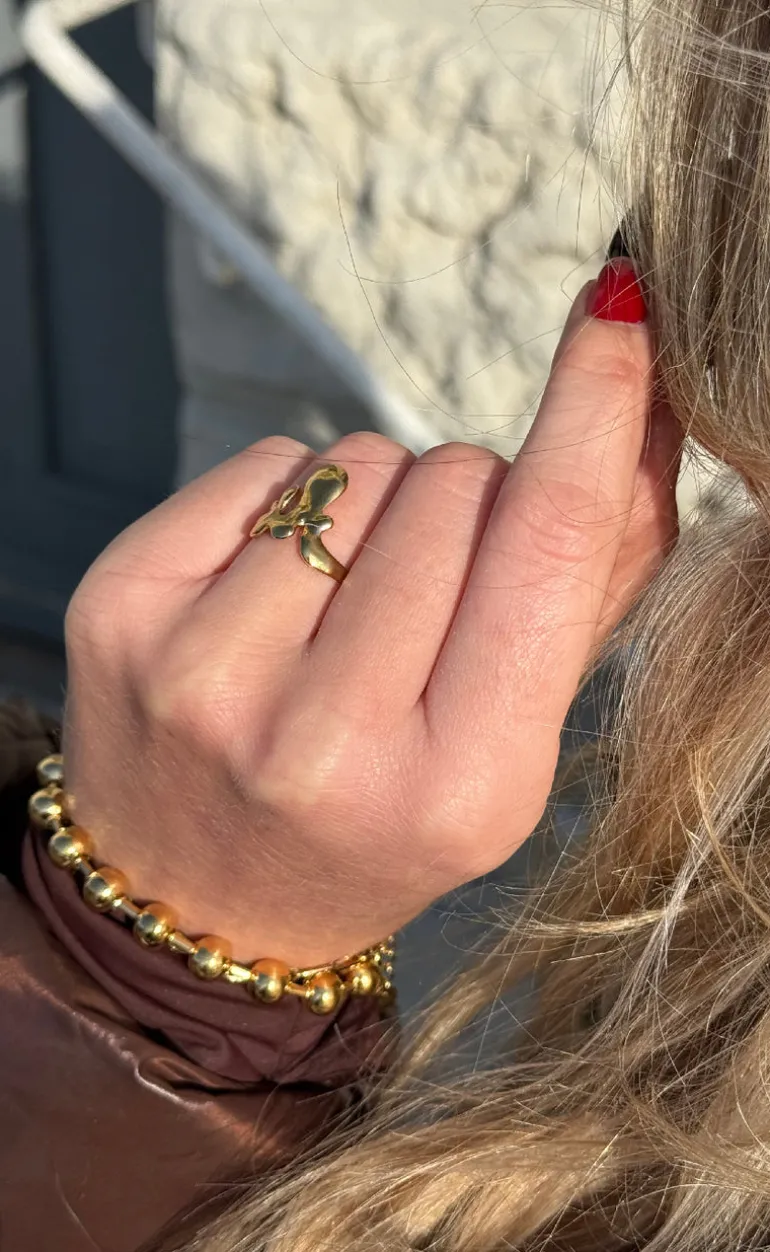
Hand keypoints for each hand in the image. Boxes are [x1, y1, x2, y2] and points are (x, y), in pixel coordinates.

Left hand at [63, 276, 679, 964]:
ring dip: (379, 505)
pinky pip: (265, 463)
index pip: (547, 547)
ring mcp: (206, 677)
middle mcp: (323, 742)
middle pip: (455, 483)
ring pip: (357, 463)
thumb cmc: (381, 821)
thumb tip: (647, 414)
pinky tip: (277, 594)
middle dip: (468, 507)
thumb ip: (589, 589)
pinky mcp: (124, 612)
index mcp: (456, 786)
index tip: (623, 309)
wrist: (205, 904)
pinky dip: (292, 502)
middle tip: (428, 604)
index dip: (596, 411)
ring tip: (348, 609)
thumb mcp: (506, 748)